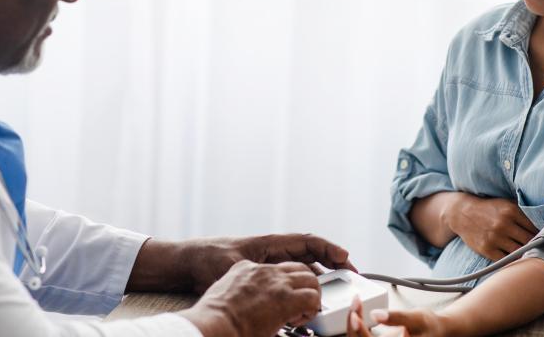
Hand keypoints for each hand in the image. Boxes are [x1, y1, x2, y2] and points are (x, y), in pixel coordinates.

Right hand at [181, 260, 320, 336]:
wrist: (215, 323)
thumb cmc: (214, 316)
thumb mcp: (224, 292)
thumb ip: (238, 292)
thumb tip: (244, 304)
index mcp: (247, 268)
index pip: (278, 268)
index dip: (285, 283)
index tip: (285, 296)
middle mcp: (265, 271)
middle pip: (300, 268)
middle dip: (304, 286)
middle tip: (300, 304)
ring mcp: (277, 283)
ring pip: (311, 280)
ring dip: (310, 297)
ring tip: (300, 313)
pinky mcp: (286, 299)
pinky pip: (312, 299)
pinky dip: (310, 310)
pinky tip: (298, 320)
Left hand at [185, 234, 355, 292]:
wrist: (190, 263)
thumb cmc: (208, 259)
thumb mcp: (232, 267)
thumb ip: (253, 276)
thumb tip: (270, 287)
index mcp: (270, 244)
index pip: (307, 241)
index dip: (329, 248)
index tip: (345, 258)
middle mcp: (274, 252)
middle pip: (312, 255)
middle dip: (334, 263)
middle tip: (353, 276)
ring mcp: (271, 264)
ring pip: (304, 269)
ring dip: (322, 277)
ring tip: (338, 290)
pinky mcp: (266, 277)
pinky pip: (292, 281)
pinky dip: (304, 288)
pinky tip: (310, 301)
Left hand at [345, 294, 449, 336]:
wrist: (436, 330)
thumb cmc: (429, 326)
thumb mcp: (417, 318)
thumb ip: (397, 317)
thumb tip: (376, 315)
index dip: (360, 331)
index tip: (354, 315)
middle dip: (354, 325)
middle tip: (354, 305)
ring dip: (353, 324)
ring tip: (356, 305)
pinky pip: (363, 336)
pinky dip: (357, 324)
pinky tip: (357, 312)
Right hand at [444, 194, 537, 261]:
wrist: (461, 213)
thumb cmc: (488, 209)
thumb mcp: (506, 203)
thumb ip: (523, 212)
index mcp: (511, 211)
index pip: (535, 227)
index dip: (542, 235)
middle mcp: (503, 224)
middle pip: (529, 241)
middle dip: (536, 246)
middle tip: (542, 250)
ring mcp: (494, 238)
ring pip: (519, 252)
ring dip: (526, 255)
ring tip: (531, 256)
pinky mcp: (487, 249)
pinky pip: (506, 260)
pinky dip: (513, 260)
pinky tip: (517, 259)